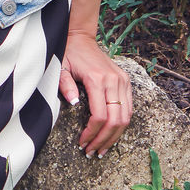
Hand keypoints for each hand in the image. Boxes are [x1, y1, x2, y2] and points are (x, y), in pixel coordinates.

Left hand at [59, 30, 132, 157]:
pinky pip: (129, 109)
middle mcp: (114, 81)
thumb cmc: (68, 54)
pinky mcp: (126, 81)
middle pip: (116, 120)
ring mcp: (122, 81)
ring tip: (102, 149)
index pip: (100, 116)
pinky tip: (111, 135)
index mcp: (97, 79)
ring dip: (115, 137)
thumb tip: (73, 104)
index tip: (82, 143)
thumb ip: (65, 85)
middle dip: (104, 140)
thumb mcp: (60, 67)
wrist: (81, 37)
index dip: (92, 133)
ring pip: (126, 117)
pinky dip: (122, 125)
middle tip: (92, 152)